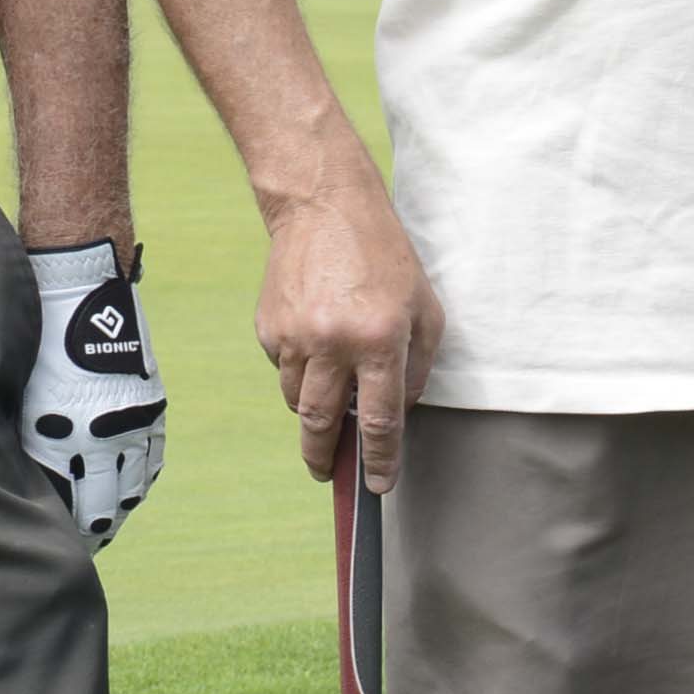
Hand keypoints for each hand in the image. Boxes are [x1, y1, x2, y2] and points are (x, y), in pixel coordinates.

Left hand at [22, 240, 165, 548]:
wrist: (80, 293)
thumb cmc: (37, 343)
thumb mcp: (26, 401)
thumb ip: (33, 445)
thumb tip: (31, 484)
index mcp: (68, 438)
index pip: (74, 506)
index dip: (69, 533)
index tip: (62, 548)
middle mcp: (106, 436)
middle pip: (107, 503)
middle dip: (96, 528)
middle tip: (85, 546)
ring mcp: (134, 422)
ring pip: (133, 485)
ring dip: (120, 506)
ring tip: (107, 522)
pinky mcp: (151, 405)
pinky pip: (151, 458)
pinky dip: (139, 477)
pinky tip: (129, 487)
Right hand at [256, 158, 445, 490]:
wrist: (323, 207)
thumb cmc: (385, 258)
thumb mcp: (425, 310)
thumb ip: (415, 369)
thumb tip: (394, 415)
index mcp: (380, 339)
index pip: (381, 420)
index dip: (381, 460)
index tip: (379, 486)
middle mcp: (333, 342)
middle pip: (321, 423)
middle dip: (324, 457)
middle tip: (327, 472)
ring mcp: (295, 335)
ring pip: (296, 399)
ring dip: (312, 409)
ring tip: (327, 395)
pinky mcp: (268, 326)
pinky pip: (283, 367)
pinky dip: (299, 369)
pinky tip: (314, 341)